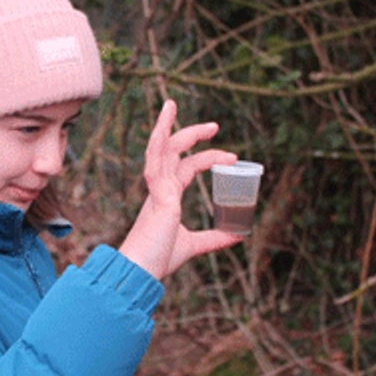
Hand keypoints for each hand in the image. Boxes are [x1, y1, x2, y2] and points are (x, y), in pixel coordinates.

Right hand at [118, 100, 242, 279]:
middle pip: (170, 150)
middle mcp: (159, 189)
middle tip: (214, 125)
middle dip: (189, 133)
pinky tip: (174, 134)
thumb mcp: (193, 245)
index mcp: (165, 197)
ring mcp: (156, 190)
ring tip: (172, 104)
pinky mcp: (158, 196)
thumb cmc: (157, 259)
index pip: (183, 167)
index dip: (204, 157)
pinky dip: (168, 147)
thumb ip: (213, 239)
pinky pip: (157, 165)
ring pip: (160, 149)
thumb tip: (237, 235)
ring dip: (167, 126)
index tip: (230, 156)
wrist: (138, 271)